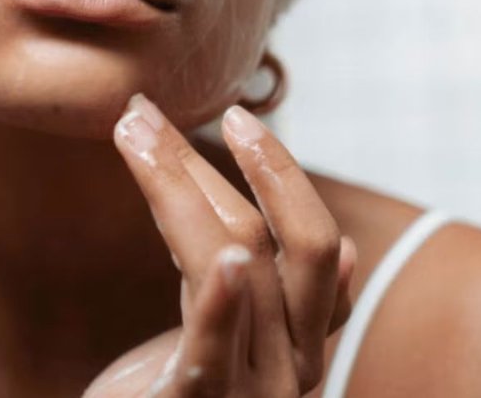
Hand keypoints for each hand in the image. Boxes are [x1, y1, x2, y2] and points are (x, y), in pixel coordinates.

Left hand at [86, 95, 357, 396]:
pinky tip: (225, 264)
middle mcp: (294, 372)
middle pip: (281, 243)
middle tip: (147, 110)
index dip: (281, 174)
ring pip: (241, 268)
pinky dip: (223, 305)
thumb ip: (267, 301)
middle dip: (218, 166)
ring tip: (133, 132)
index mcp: (305, 348)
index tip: (235, 116)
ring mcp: (252, 397)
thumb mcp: (224, 346)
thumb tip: (348, 249)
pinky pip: (214, 356)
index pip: (314, 243)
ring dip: (180, 186)